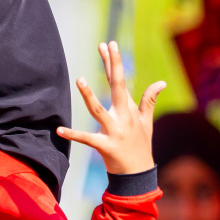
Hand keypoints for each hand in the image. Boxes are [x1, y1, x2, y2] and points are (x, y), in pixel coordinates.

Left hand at [57, 41, 165, 175]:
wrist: (138, 174)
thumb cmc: (140, 146)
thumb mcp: (147, 122)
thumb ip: (149, 101)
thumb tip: (161, 82)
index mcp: (129, 109)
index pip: (120, 81)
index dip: (114, 62)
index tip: (109, 44)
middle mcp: (123, 116)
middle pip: (116, 86)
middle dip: (111, 65)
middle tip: (104, 46)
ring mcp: (115, 131)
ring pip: (99, 111)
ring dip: (89, 95)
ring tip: (79, 79)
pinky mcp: (105, 146)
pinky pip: (87, 139)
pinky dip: (73, 135)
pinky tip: (59, 129)